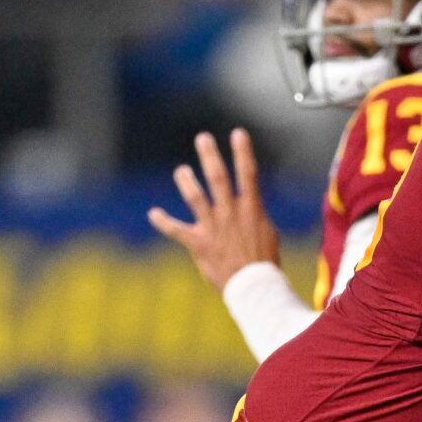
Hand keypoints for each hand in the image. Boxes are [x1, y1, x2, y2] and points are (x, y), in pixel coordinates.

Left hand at [150, 129, 281, 290]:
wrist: (255, 288)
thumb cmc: (264, 263)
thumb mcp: (268, 234)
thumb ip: (256, 215)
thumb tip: (251, 204)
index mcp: (251, 210)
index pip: (248, 175)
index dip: (243, 152)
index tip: (238, 133)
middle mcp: (231, 214)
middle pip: (218, 178)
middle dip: (210, 156)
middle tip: (202, 138)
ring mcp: (213, 228)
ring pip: (196, 198)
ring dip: (187, 181)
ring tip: (181, 171)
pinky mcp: (199, 244)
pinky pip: (177, 230)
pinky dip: (163, 221)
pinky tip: (153, 213)